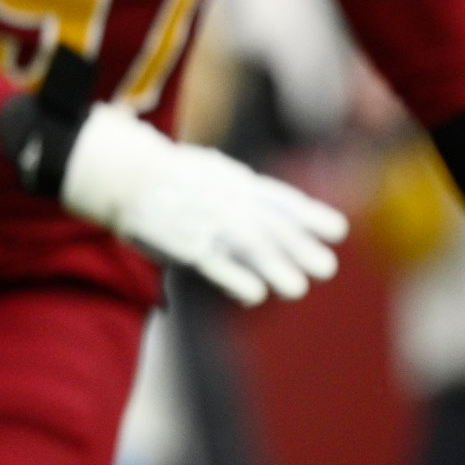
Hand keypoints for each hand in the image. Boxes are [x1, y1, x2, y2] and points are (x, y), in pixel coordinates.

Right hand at [60, 104, 348, 305]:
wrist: (127, 173)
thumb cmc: (169, 174)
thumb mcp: (211, 169)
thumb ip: (241, 190)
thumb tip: (274, 207)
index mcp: (236, 181)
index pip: (280, 199)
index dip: (310, 215)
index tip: (337, 230)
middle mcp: (228, 201)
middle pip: (271, 226)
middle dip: (301, 246)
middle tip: (326, 266)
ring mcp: (208, 222)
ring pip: (251, 247)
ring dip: (277, 268)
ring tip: (296, 288)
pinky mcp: (187, 245)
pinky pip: (218, 266)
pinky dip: (239, 281)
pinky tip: (255, 295)